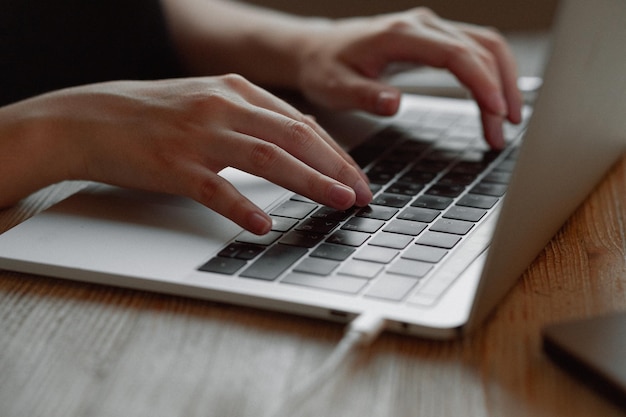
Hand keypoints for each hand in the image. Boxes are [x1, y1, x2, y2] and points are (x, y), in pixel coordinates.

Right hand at [0, 75, 371, 233]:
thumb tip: (296, 145)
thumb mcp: (208, 103)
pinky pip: (216, 189)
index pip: (300, 123)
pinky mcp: (174, 164)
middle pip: (296, 136)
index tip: (357, 176)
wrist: (88, 118)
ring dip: (310, 182)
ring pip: (268, 157)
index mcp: (236, 90)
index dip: (335, 152)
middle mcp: (223, 106)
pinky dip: (243, 208)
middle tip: (362, 194)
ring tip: (338, 203)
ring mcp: (199, 134)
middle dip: (337, 167)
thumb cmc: (151, 114)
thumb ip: (250, 119)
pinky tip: (264, 226)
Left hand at [294, 8, 522, 148]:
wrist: (319, 50)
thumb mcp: (335, 88)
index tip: (496, 112)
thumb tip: (395, 104)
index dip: (482, 82)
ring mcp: (431, 29)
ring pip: (486, 45)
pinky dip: (492, 74)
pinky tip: (495, 101)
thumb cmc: (326, 69)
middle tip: (502, 133)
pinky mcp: (435, 39)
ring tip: (508, 121)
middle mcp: (422, 25)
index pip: (456, 54)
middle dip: (499, 91)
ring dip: (504, 81)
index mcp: (400, 35)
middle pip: (480, 49)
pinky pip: (476, 49)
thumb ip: (364, 96)